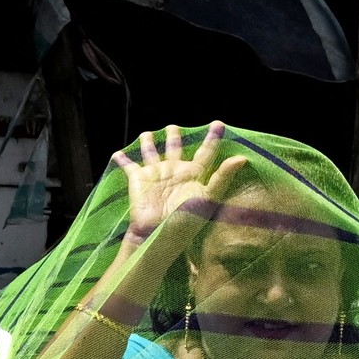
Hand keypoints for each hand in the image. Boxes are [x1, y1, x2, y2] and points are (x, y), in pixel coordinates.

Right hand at [113, 121, 247, 242]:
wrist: (157, 235)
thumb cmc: (185, 220)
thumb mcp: (208, 199)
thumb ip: (223, 178)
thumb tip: (241, 158)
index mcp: (193, 174)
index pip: (206, 152)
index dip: (212, 138)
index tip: (218, 124)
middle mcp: (175, 171)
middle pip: (176, 147)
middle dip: (174, 136)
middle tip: (174, 126)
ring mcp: (156, 174)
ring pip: (152, 152)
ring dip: (149, 143)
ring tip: (147, 134)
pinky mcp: (138, 178)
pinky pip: (129, 166)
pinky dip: (122, 159)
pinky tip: (117, 153)